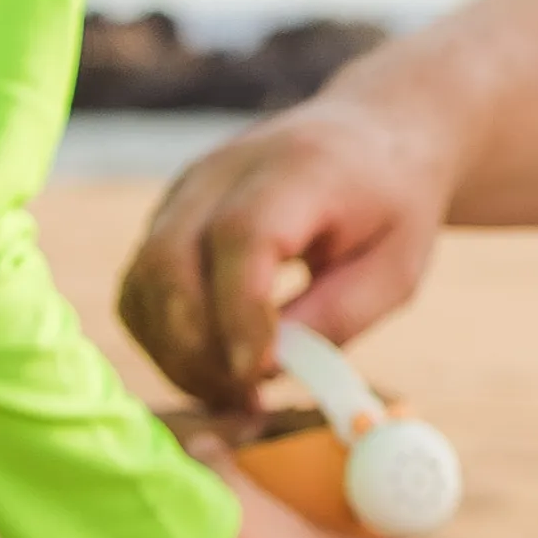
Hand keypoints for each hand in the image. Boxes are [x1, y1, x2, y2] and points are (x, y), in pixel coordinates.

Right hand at [121, 93, 456, 409]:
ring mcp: (188, 188)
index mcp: (298, 169)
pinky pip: (141, 283)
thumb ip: (337, 316)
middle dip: (196, 347)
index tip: (255, 374)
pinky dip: (162, 336)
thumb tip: (267, 367)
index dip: (239, 312)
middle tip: (242, 401)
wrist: (372, 136)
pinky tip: (208, 369)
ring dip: (174, 351)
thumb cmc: (392, 205)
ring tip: (229, 395)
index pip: (242, 237)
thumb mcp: (397, 269)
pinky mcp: (170, 212)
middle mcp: (225, 170)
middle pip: (170, 257)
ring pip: (144, 277)